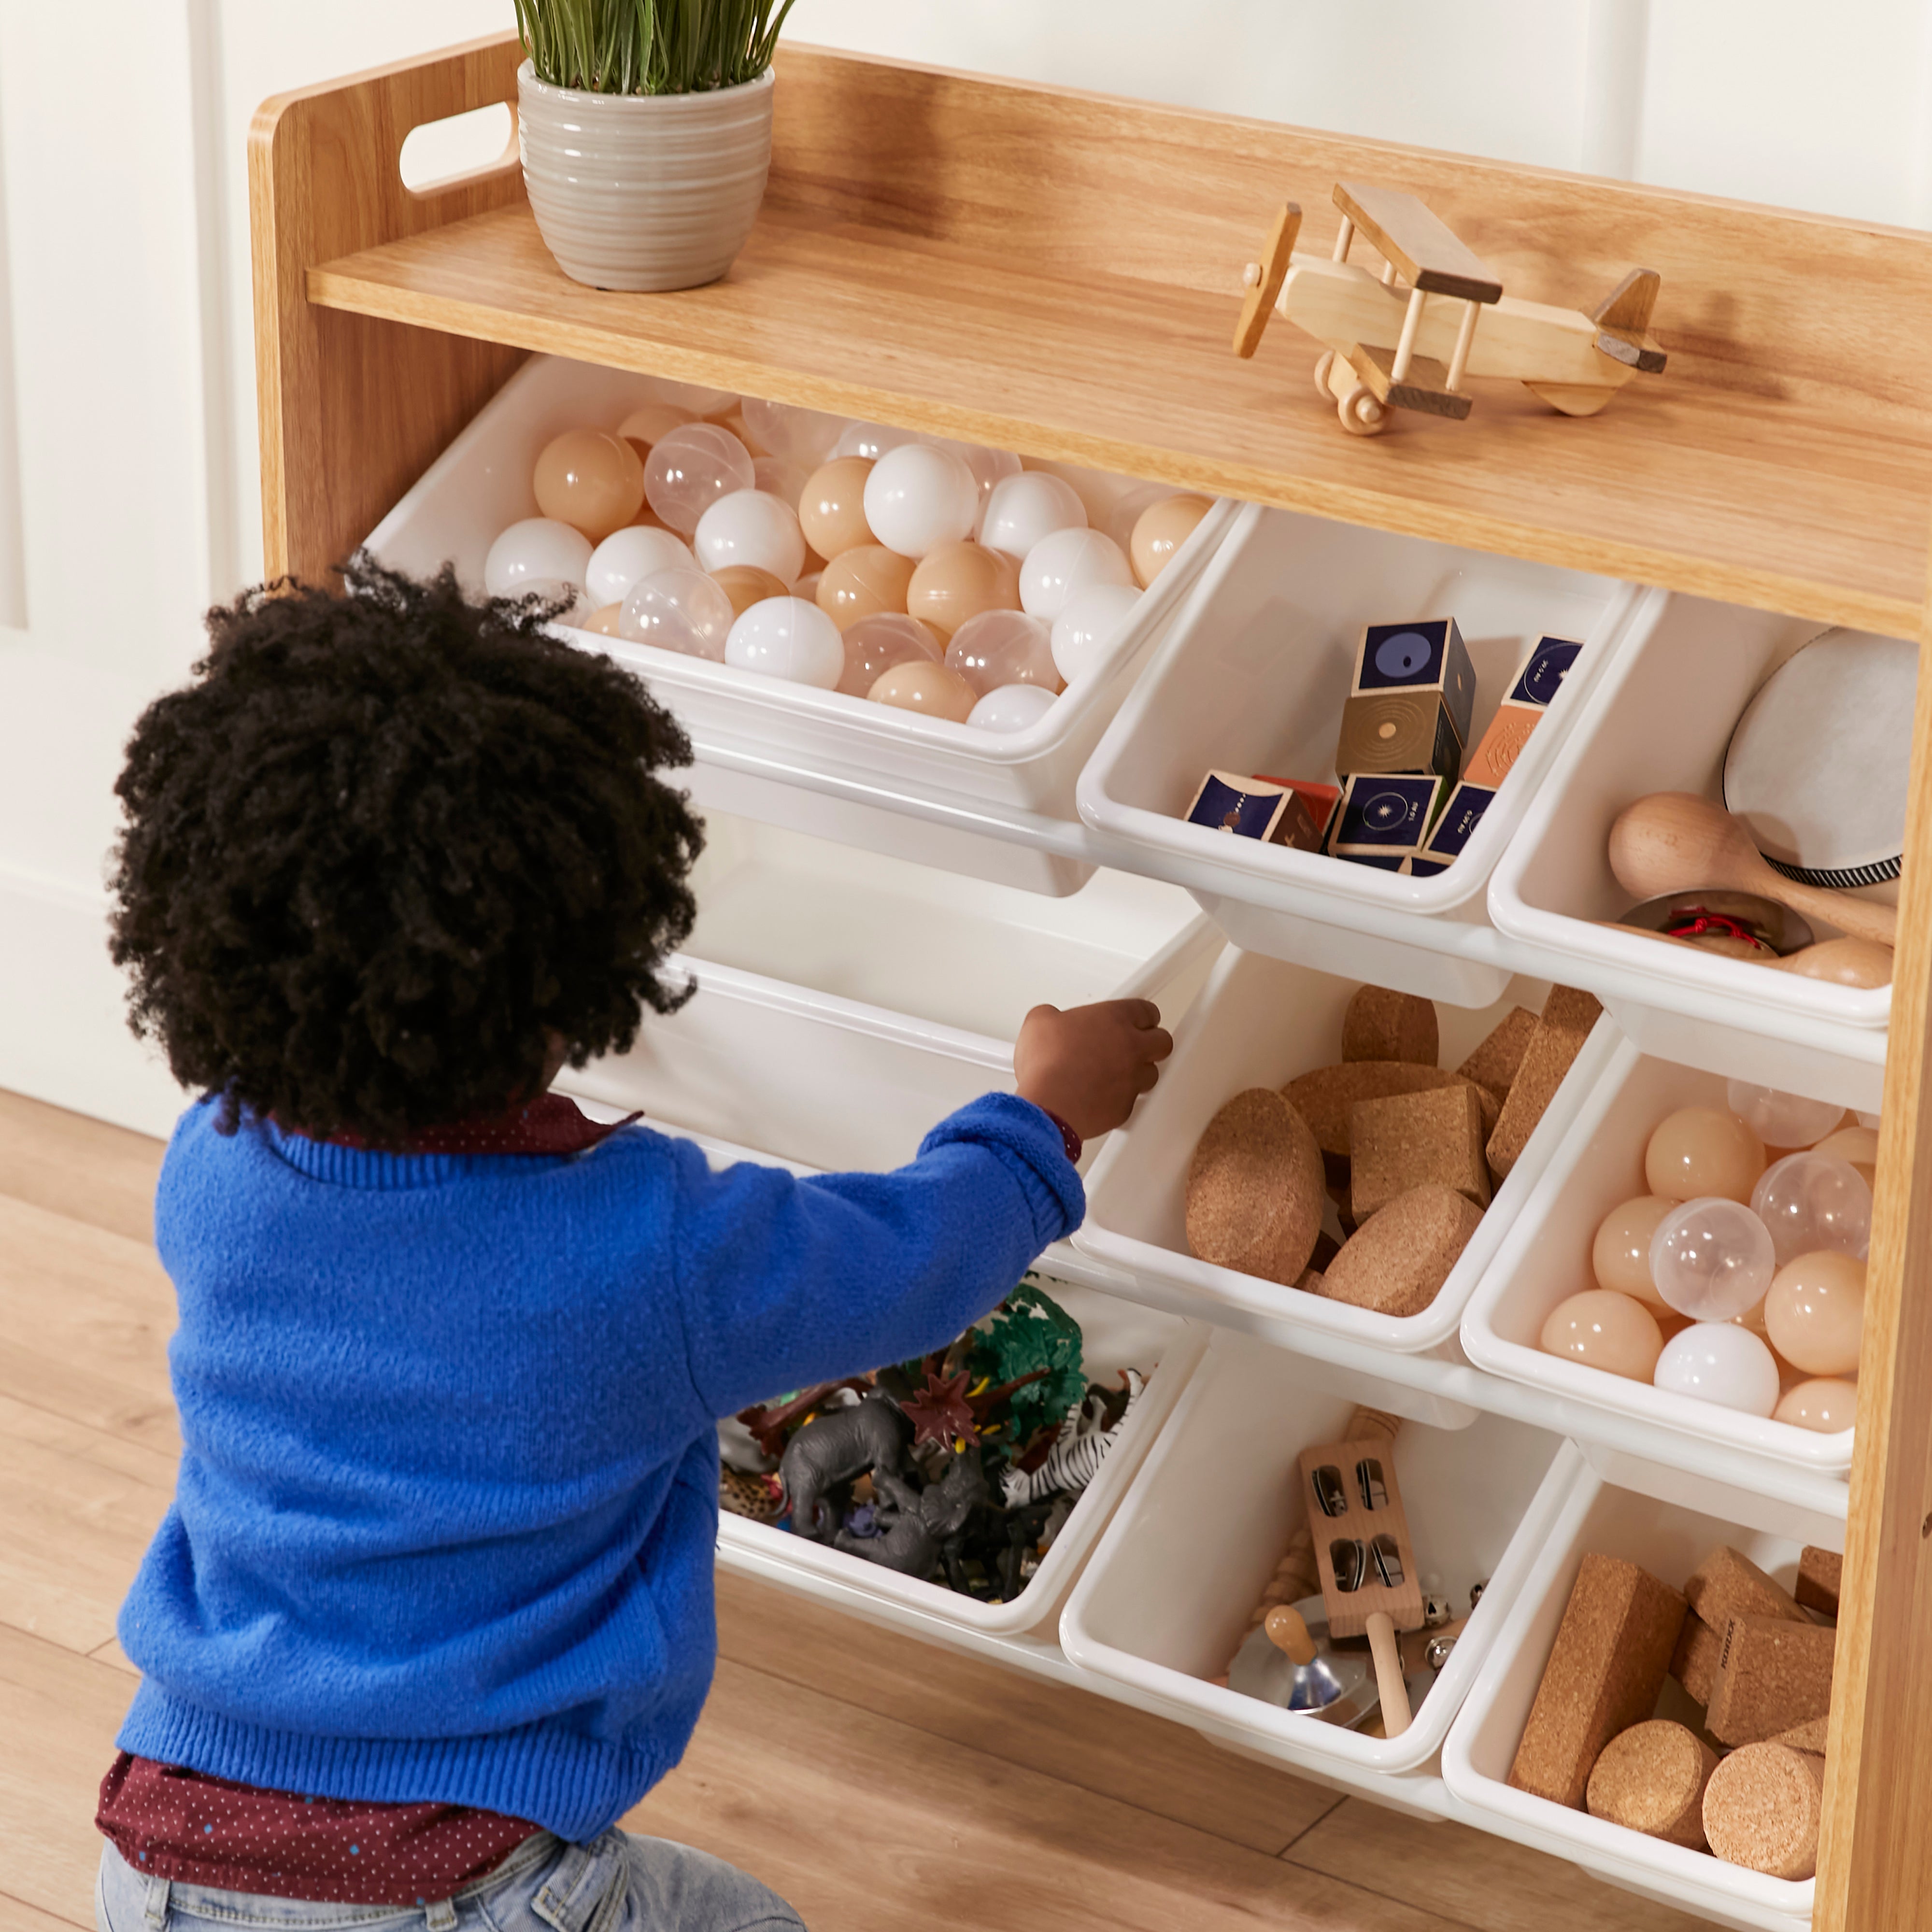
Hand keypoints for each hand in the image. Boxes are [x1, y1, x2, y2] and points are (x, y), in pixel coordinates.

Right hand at [1014, 998, 1173, 1141]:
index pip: (1147, 1010)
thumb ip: (1054, 1016)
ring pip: (1152, 1074)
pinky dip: (1121, 1098)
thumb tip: (1050, 1020)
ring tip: (1117, 1072)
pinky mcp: (1127, 1108)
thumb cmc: (1047, 1063)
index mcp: (1115, 1019)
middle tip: (1135, 1043)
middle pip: (1162, 1041)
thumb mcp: (1039, 1022)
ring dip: (1139, 1072)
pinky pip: (1133, 1100)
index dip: (1142, 1015)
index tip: (1136, 1018)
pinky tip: (1102, 1095)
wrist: (1049, 1104)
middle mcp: (1131, 1048)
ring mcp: (1132, 1079)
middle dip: (1152, 1042)